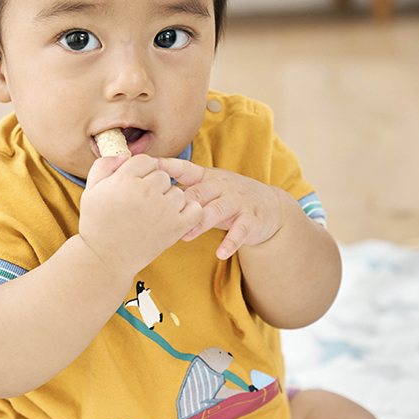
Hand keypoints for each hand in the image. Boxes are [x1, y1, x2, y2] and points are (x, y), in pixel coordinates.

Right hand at [80, 154, 202, 275]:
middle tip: (142, 205)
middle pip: (163, 176)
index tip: (135, 187)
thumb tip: (126, 155)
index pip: (146, 161)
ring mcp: (163, 209)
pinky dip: (188, 213)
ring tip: (153, 215)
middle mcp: (146, 191)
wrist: (105, 258)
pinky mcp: (176, 227)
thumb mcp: (90, 190)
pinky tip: (173, 218)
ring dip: (169, 201)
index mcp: (125, 179)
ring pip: (178, 192)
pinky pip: (195, 209)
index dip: (141, 172)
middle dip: (154, 187)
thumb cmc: (96, 224)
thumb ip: (105, 165)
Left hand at [155, 159, 287, 259]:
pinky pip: (240, 230)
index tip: (148, 166)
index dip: (167, 166)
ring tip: (186, 236)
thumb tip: (148, 194)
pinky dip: (231, 242)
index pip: (184, 168)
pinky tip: (220, 253)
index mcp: (207, 177)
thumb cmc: (228, 200)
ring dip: (200, 223)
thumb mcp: (208, 191)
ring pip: (216, 210)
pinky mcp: (251, 219)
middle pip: (198, 192)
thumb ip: (184, 192)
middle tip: (160, 216)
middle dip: (180, 203)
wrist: (270, 207)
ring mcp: (238, 201)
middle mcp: (222, 185)